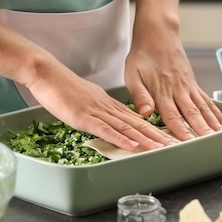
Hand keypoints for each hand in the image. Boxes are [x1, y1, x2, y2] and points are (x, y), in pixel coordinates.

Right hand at [26, 64, 176, 151]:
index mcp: (109, 105)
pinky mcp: (84, 117)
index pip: (136, 120)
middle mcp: (108, 108)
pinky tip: (133, 145)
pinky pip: (106, 129)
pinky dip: (121, 138)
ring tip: (162, 148)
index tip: (167, 138)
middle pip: (137, 124)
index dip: (153, 130)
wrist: (47, 73)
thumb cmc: (62, 88)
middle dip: (157, 136)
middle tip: (174, 146)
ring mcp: (97, 112)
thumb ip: (101, 112)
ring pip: (126, 127)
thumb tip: (111, 122)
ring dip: (145, 139)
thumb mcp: (87, 101)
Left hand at [124, 33, 221, 140]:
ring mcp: (188, 87)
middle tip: (211, 140)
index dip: (179, 128)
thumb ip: (139, 95)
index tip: (187, 140)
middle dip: (202, 128)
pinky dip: (218, 113)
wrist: (158, 34)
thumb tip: (145, 112)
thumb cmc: (143, 54)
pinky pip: (208, 100)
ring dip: (214, 122)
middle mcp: (178, 89)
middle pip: (192, 112)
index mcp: (162, 90)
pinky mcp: (194, 84)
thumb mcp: (132, 74)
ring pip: (204, 107)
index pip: (171, 114)